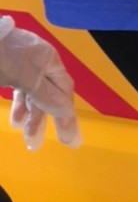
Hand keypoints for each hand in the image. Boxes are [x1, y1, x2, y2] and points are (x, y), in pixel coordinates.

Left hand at [0, 16, 82, 151]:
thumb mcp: (27, 78)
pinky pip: (19, 90)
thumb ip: (47, 96)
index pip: (64, 90)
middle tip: (37, 143)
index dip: (66, 114)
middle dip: (43, 119)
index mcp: (50, 60)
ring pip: (32, 94)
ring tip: (23, 134)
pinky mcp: (7, 68)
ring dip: (29, 115)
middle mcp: (40, 62)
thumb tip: (67, 112)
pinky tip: (16, 118)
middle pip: (48, 94)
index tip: (66, 137)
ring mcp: (22, 65)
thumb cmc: (4, 58)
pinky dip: (19, 105)